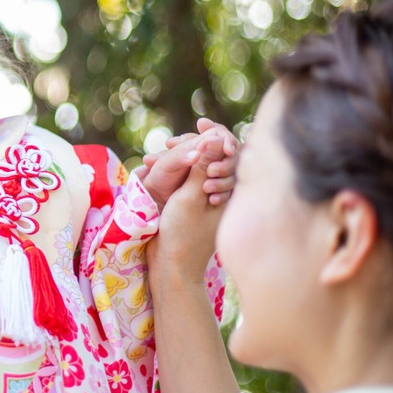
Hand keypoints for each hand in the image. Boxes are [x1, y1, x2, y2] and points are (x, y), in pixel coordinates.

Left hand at [140, 119, 237, 208]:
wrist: (160, 196)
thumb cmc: (161, 175)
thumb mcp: (167, 164)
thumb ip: (180, 156)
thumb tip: (197, 154)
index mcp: (201, 143)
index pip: (221, 134)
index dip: (227, 140)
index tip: (227, 150)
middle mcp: (213, 156)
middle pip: (234, 154)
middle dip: (226, 163)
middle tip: (211, 171)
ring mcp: (220, 172)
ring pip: (235, 173)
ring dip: (224, 180)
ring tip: (206, 188)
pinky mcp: (222, 188)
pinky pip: (231, 191)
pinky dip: (224, 194)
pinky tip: (213, 200)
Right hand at [148, 143, 224, 287]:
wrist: (173, 266)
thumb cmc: (183, 235)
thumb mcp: (190, 197)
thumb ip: (202, 168)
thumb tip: (214, 138)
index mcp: (233, 191)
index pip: (233, 152)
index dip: (218, 135)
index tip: (199, 126)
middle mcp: (228, 192)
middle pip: (218, 155)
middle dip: (197, 143)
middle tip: (172, 141)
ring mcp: (213, 198)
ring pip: (204, 165)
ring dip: (185, 155)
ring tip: (163, 151)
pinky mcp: (199, 202)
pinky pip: (194, 177)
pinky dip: (179, 168)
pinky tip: (159, 165)